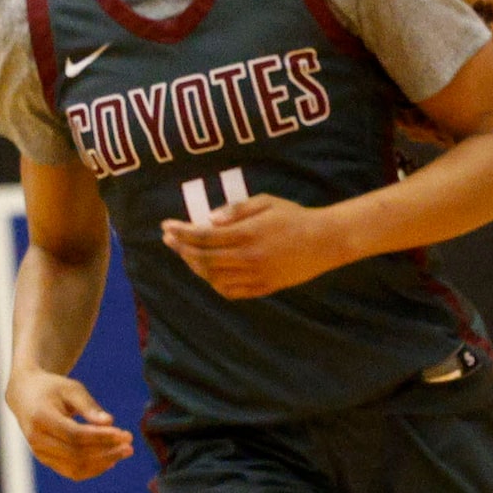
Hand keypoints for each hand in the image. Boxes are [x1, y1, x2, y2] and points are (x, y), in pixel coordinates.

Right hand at [6, 370, 134, 480]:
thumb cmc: (52, 389)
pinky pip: (72, 472)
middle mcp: (37, 439)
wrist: (25, 396)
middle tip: (130, 444)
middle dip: (107, 451)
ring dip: (103, 462)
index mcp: (41, 418)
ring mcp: (40, 453)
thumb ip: (89, 406)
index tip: (125, 434)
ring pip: (76, 467)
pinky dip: (94, 469)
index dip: (102, 437)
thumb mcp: (71, 389)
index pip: (75, 435)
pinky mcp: (46, 460)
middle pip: (76, 454)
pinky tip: (111, 460)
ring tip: (124, 452)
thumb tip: (110, 422)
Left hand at [160, 193, 349, 299]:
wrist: (326, 240)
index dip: (181, 232)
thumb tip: (208, 220)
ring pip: (213, 277)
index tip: (166, 226)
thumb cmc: (293, 216)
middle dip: (181, 249)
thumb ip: (235, 210)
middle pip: (203, 259)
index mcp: (248, 234)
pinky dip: (213, 283)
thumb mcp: (265, 202)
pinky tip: (207, 271)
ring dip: (194, 266)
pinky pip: (230, 291)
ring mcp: (256, 275)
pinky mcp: (263, 288)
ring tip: (186, 253)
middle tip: (169, 239)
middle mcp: (249, 257)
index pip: (203, 237)